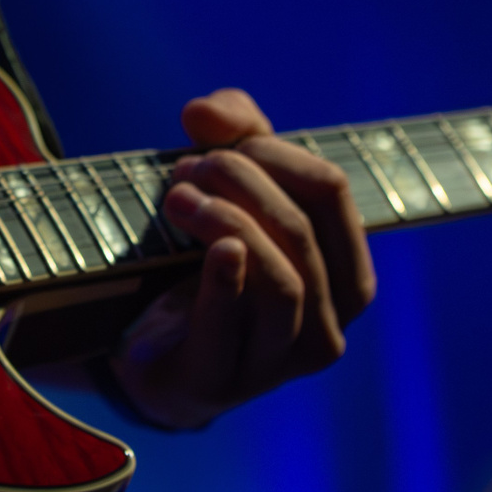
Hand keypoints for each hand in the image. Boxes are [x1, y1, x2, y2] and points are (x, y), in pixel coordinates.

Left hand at [108, 89, 376, 427]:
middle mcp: (327, 325)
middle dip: (241, 182)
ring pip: (281, 280)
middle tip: (186, 166)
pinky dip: (226, 279)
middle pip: (301, 229)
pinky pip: (233, 324)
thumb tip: (208, 111)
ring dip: (227, 221)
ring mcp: (278, 362)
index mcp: (344, 277)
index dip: (272, 152)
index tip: (212, 139)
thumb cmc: (203, 267)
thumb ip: (233, 136)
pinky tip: (215, 247)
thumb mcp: (229, 191)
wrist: (147, 353)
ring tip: (176, 196)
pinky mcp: (221, 381)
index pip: (330, 191)